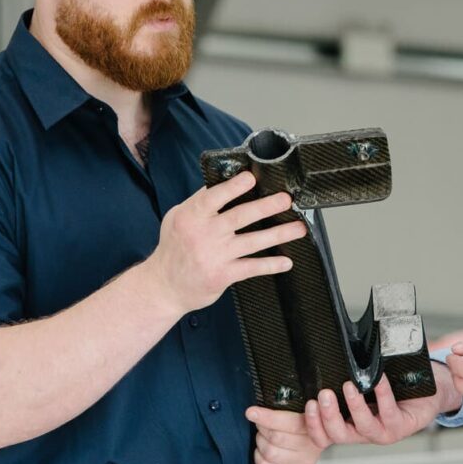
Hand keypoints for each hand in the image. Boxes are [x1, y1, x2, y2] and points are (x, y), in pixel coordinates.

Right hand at [147, 172, 306, 313]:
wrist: (164, 286)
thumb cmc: (174, 247)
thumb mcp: (178, 218)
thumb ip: (201, 202)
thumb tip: (225, 181)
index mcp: (192, 216)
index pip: (214, 197)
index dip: (233, 187)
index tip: (251, 178)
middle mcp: (204, 234)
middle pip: (240, 216)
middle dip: (266, 206)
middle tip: (286, 199)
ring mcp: (215, 255)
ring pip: (253, 241)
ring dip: (279, 234)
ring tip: (299, 227)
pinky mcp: (222, 275)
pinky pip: (252, 267)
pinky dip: (271, 265)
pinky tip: (286, 261)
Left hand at [246, 406, 323, 463]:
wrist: (316, 439)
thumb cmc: (305, 419)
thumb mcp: (303, 406)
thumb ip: (290, 402)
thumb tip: (266, 398)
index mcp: (315, 425)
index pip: (289, 423)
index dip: (269, 417)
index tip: (251, 412)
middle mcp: (311, 446)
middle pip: (275, 437)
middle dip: (262, 425)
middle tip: (260, 419)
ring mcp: (304, 463)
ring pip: (269, 452)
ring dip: (260, 440)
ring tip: (263, 434)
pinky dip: (258, 456)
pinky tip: (262, 449)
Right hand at [304, 366, 458, 447]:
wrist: (428, 392)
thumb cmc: (394, 385)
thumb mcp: (364, 382)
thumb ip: (346, 377)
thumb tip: (326, 356)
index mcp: (350, 423)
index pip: (324, 434)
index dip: (313, 425)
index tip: (308, 403)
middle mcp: (364, 431)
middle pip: (338, 435)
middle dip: (328, 416)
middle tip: (324, 394)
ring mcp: (383, 432)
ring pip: (362, 427)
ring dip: (353, 406)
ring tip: (349, 386)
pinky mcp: (402, 426)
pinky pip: (388, 412)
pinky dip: (382, 394)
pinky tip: (378, 379)